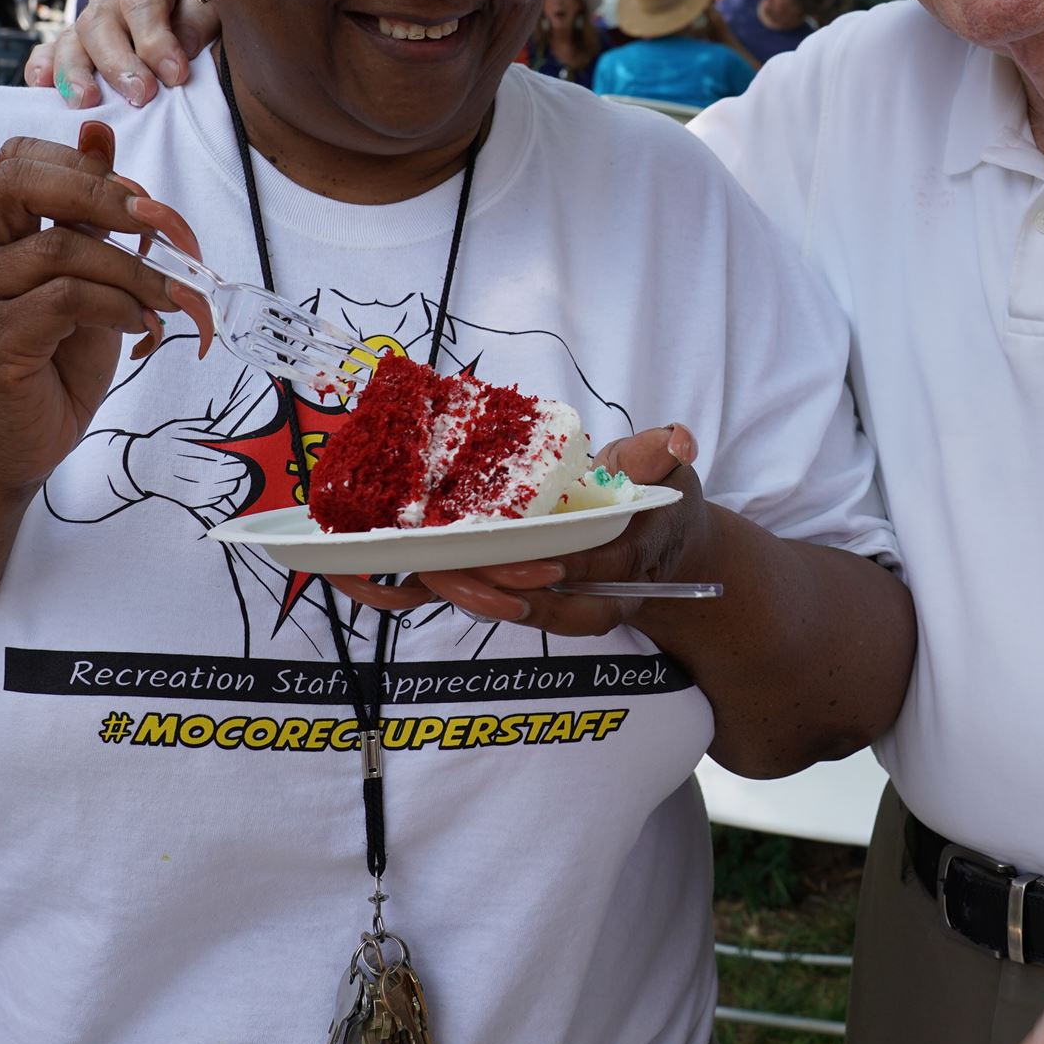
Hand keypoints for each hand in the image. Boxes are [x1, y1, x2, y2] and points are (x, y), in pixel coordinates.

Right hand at [0, 123, 186, 502]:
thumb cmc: (54, 358)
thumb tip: (99, 129)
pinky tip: (143, 328)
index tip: (144, 202)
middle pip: (24, 182)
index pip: (18, 160)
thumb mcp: (84, 275)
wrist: (16, 445)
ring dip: (136, 270)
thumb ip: (89, 211)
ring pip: (61, 247)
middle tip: (169, 231)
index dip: (86, 166)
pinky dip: (120, 307)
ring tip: (173, 300)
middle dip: (108, 197)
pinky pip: (66, 299)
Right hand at [23, 0, 216, 107]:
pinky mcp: (75, 43)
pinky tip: (40, 85)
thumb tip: (180, 46)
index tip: (176, 75)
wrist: (190, 5)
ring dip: (76, 72)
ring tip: (87, 101)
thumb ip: (199, 20)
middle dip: (118, 63)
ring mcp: (90, 18)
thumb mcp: (214, 5)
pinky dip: (43, 67)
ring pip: (73, 39)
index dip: (156, 39)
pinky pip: (50, 51)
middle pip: (101, 21)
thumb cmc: (205, 8)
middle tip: (141, 95)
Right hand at [122, 417, 254, 512]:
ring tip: (230, 476)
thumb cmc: (162, 442)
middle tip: (241, 467)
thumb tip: (224, 435)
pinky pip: (212, 500)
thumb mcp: (178, 428)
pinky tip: (219, 486)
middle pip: (223, 476)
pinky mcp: (188, 501)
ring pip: (221, 490)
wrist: (138, 466)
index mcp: (185, 451)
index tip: (240, 458)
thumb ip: (201, 429)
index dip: (234, 461)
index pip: (219, 460)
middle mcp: (186, 471)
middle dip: (236, 472)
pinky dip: (220, 493)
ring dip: (230, 483)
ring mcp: (187, 489)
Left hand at [325, 425, 709, 637]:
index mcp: (615, 568)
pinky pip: (461, 597)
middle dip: (479, 582)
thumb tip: (680, 440)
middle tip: (435, 560)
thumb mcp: (667, 474)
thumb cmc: (655, 503)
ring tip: (394, 572)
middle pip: (521, 600)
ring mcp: (536, 597)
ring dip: (441, 588)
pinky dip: (413, 590)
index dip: (539, 564)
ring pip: (486, 603)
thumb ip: (664, 453)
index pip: (574, 573)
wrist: (653, 545)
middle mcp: (573, 596)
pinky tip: (363, 577)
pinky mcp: (504, 587)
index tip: (509, 550)